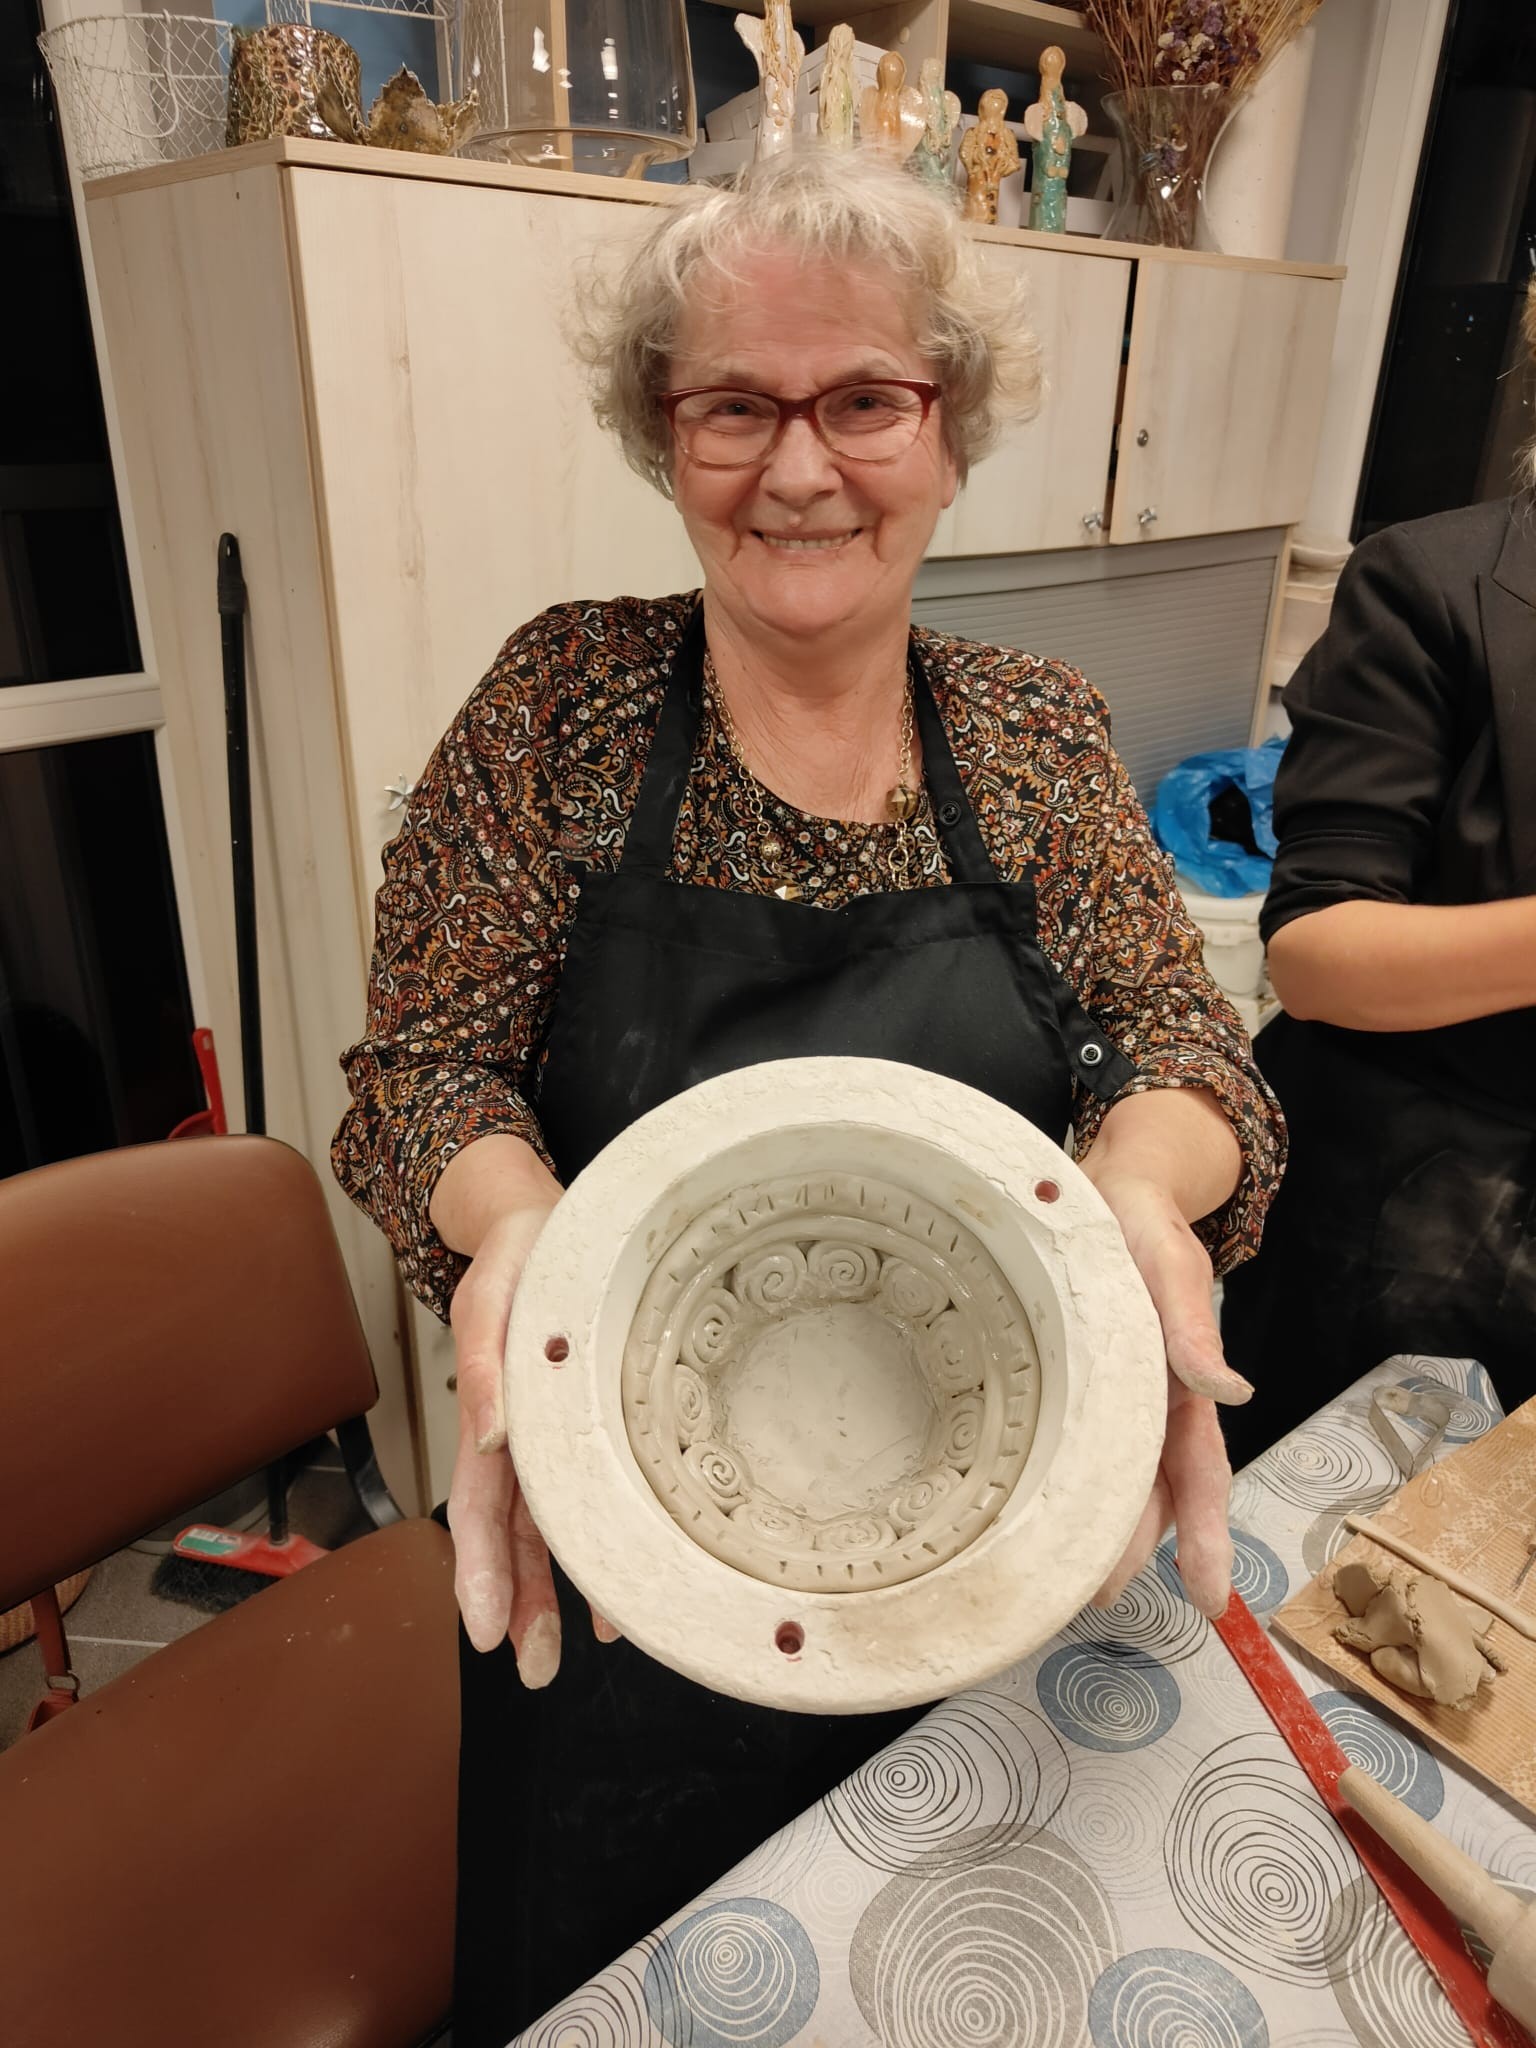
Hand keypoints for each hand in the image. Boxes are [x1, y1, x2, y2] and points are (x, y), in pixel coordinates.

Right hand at [445, 1202, 619, 1680]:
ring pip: (548, 1529)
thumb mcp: (496, 1300)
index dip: (480, 1570)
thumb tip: (491, 1438)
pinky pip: (587, 1500)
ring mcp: (551, 1437)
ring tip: (566, 1654)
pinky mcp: (582, 1429)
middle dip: (518, 1603)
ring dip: (552, 1592)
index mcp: (493, 1411)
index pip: (481, 1506)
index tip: (484, 1631)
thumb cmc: (522, 1257)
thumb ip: (489, 1367)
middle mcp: (520, 1436)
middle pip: (513, 1534)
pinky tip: (617, 1594)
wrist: (547, 1222)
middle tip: (534, 1672)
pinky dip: (598, 1548)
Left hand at [1081, 1170, 1253, 1618]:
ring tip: (1060, 1573)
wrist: (1108, 1188)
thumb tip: (1232, 1393)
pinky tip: (1031, 1502)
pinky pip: (1068, 1436)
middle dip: (1129, 1547)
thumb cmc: (1145, 1226)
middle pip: (1149, 1490)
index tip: (1211, 1600)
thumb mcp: (1171, 1267)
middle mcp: (1149, 1401)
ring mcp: (1111, 1393)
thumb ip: (1194, 1326)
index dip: (1205, 1535)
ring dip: (1094, 1524)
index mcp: (1181, 1386)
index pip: (1201, 1473)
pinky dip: (1059, 1475)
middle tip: (1094, 1596)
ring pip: (1107, 1474)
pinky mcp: (1071, 1377)